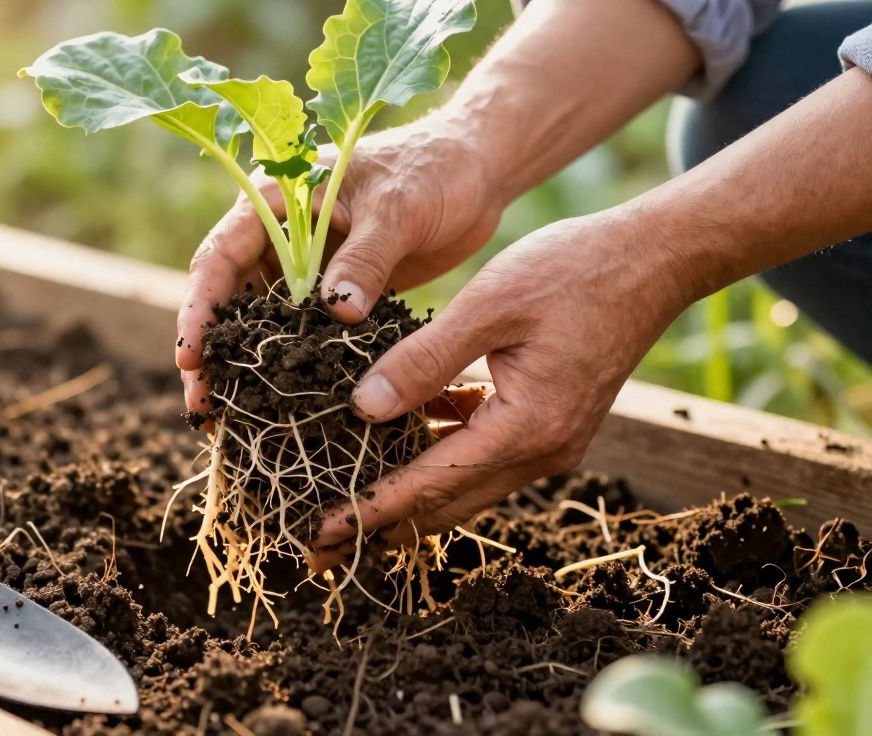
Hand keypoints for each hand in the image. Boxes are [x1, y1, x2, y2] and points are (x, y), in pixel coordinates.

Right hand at [176, 121, 503, 412]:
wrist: (476, 172)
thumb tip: (339, 314)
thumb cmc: (434, 170)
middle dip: (212, 350)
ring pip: (258, 320)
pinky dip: (288, 364)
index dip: (201, 307)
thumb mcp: (398, 209)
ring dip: (243, 364)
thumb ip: (365, 259)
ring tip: (228, 416)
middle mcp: (278, 233)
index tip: (192, 355)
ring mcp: (304, 265)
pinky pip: (301, 331)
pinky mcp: (333, 291)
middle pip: (228, 296)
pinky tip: (279, 404)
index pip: (222, 254)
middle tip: (203, 404)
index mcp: (276, 198)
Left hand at [309, 210, 698, 569]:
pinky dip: (439, 450)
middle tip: (318, 540)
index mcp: (527, 428)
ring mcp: (549, 442)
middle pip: (445, 503)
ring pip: (461, 482)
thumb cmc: (574, 270)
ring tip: (344, 492)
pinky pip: (481, 452)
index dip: (371, 508)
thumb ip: (424, 361)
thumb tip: (363, 409)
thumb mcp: (488, 305)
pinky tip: (398, 431)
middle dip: (381, 521)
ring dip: (406, 489)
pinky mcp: (548, 424)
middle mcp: (541, 451)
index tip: (320, 530)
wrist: (654, 260)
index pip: (432, 484)